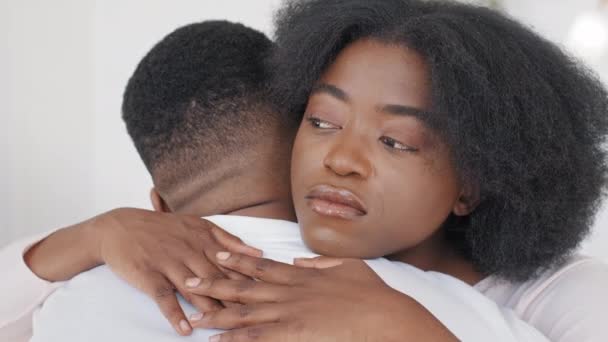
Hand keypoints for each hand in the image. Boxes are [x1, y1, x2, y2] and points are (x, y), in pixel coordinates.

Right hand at [95, 208, 261, 334]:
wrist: (121, 227)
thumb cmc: (164, 228)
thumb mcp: (197, 225)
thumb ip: (228, 239)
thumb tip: (258, 252)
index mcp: (203, 238)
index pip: (231, 262)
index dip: (248, 279)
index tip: (266, 294)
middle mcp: (188, 250)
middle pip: (216, 277)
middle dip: (235, 297)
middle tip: (252, 315)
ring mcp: (168, 263)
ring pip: (193, 288)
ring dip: (210, 307)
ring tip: (225, 325)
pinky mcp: (148, 275)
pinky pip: (163, 297)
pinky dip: (174, 313)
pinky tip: (185, 329)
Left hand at [185, 253, 456, 341]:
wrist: (385, 317)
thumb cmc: (373, 295)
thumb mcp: (350, 267)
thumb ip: (321, 262)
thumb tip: (300, 260)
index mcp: (302, 275)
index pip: (262, 266)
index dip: (237, 260)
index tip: (218, 253)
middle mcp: (289, 291)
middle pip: (244, 286)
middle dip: (215, 283)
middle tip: (190, 278)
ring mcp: (288, 313)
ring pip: (244, 312)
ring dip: (216, 313)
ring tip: (194, 312)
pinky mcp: (290, 334)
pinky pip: (254, 337)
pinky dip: (233, 339)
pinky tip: (215, 341)